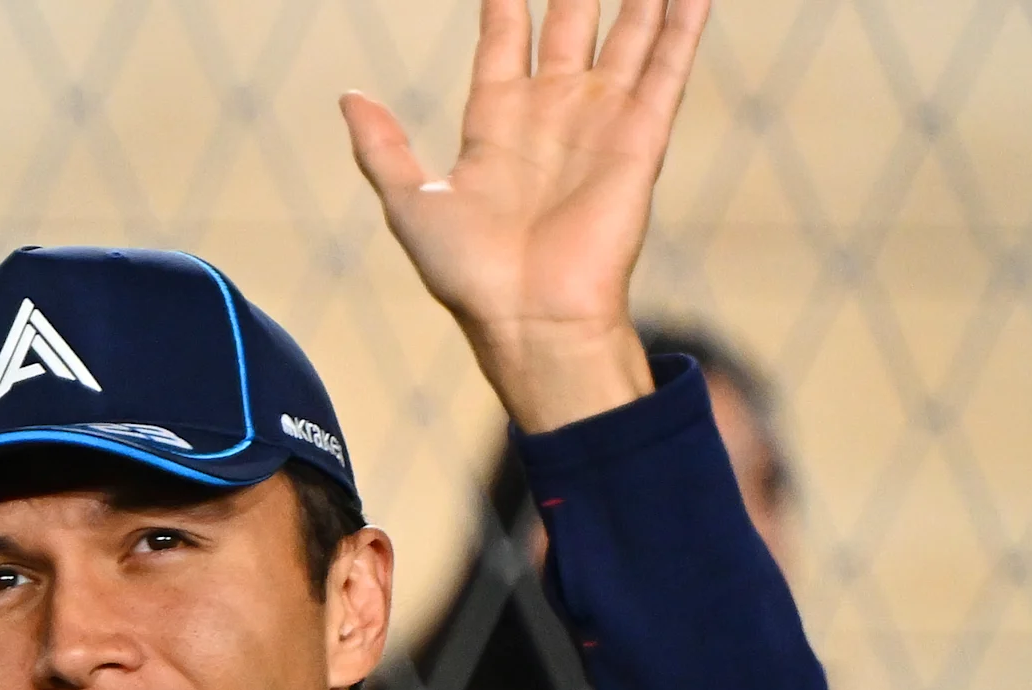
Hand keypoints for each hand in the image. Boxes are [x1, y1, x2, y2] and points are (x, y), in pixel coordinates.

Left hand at [341, 0, 707, 430]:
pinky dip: (684, 24)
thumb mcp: (408, 202)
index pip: (505, 35)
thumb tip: (348, 97)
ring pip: (629, 33)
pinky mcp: (640, 138)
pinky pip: (667, 68)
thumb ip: (382, 146)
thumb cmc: (467, 274)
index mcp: (496, 119)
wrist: (530, 317)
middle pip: (571, 21)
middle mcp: (553, 111)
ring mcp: (600, 120)